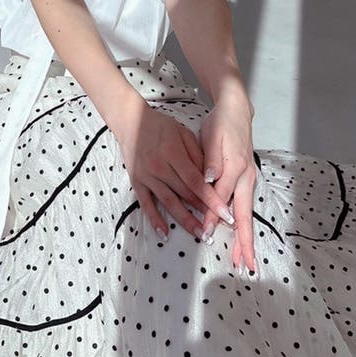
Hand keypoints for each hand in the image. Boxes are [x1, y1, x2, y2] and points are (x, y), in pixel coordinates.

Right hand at [113, 101, 237, 241]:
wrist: (131, 122)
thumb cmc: (161, 126)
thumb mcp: (184, 133)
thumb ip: (198, 154)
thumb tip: (212, 178)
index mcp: (173, 154)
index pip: (196, 182)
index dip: (211, 199)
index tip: (224, 213)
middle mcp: (159, 168)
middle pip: (184, 194)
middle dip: (202, 212)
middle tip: (217, 227)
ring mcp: (147, 177)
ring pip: (168, 202)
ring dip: (184, 220)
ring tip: (198, 234)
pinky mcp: (137, 182)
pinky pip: (146, 204)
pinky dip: (154, 220)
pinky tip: (164, 234)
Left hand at [198, 95, 257, 273]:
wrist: (236, 111)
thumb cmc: (221, 124)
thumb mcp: (213, 137)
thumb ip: (212, 161)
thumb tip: (210, 178)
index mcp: (236, 168)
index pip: (222, 199)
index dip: (213, 218)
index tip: (205, 234)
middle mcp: (246, 178)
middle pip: (245, 216)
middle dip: (245, 242)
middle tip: (246, 265)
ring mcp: (248, 181)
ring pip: (246, 214)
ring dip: (245, 238)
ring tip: (243, 260)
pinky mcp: (245, 181)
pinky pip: (244, 207)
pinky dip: (243, 225)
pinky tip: (240, 237)